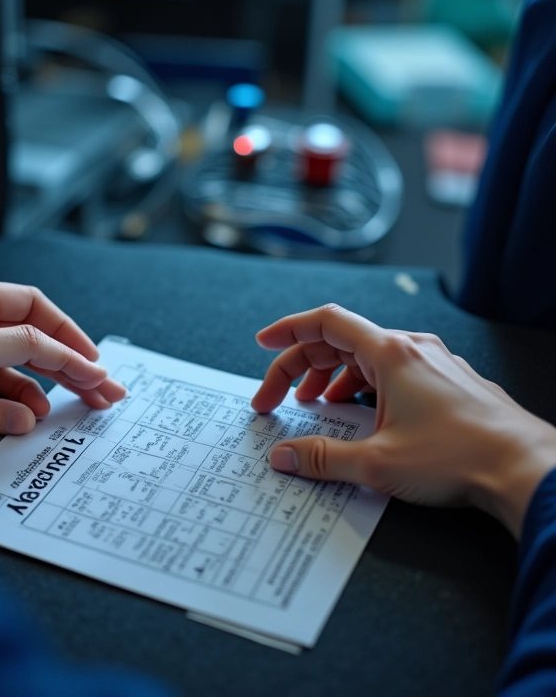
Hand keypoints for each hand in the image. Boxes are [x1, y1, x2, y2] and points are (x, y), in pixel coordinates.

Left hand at [0, 278, 125, 455]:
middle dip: (70, 365)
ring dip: (47, 392)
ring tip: (79, 407)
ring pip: (18, 377)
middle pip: (32, 344)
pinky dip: (15, 413)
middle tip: (104, 388)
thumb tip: (60, 358)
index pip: (31, 309)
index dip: (67, 332)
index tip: (94, 360)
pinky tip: (28, 421)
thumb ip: (18, 347)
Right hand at [251, 304, 555, 537]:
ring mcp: (431, 363)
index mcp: (390, 354)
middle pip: (340, 341)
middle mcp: (411, 349)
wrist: (528, 469)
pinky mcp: (446, 381)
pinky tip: (360, 412)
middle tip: (278, 399)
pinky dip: (363, 385)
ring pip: (367, 356)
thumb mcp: (377, 463)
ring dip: (332, 376)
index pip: (326, 322)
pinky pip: (391, 371)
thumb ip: (321, 459)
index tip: (264, 342)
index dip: (288, 329)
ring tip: (316, 405)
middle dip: (302, 367)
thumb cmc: (460, 458)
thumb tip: (284, 456)